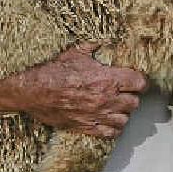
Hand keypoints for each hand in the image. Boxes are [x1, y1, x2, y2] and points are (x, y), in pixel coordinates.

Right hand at [0, 42, 146, 137]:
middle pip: (134, 103)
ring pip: (125, 119)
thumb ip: (94, 46)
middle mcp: (105, 99)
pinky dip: (113, 127)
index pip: (139, 83)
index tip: (136, 79)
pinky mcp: (86, 127)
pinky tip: (109, 119)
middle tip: (125, 91)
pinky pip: (110, 133)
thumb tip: (104, 38)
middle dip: (132, 96)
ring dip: (123, 112)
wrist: (32, 92)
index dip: (140, 80)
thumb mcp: (75, 52)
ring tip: (117, 105)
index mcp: (106, 79)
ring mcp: (96, 115)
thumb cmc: (52, 71)